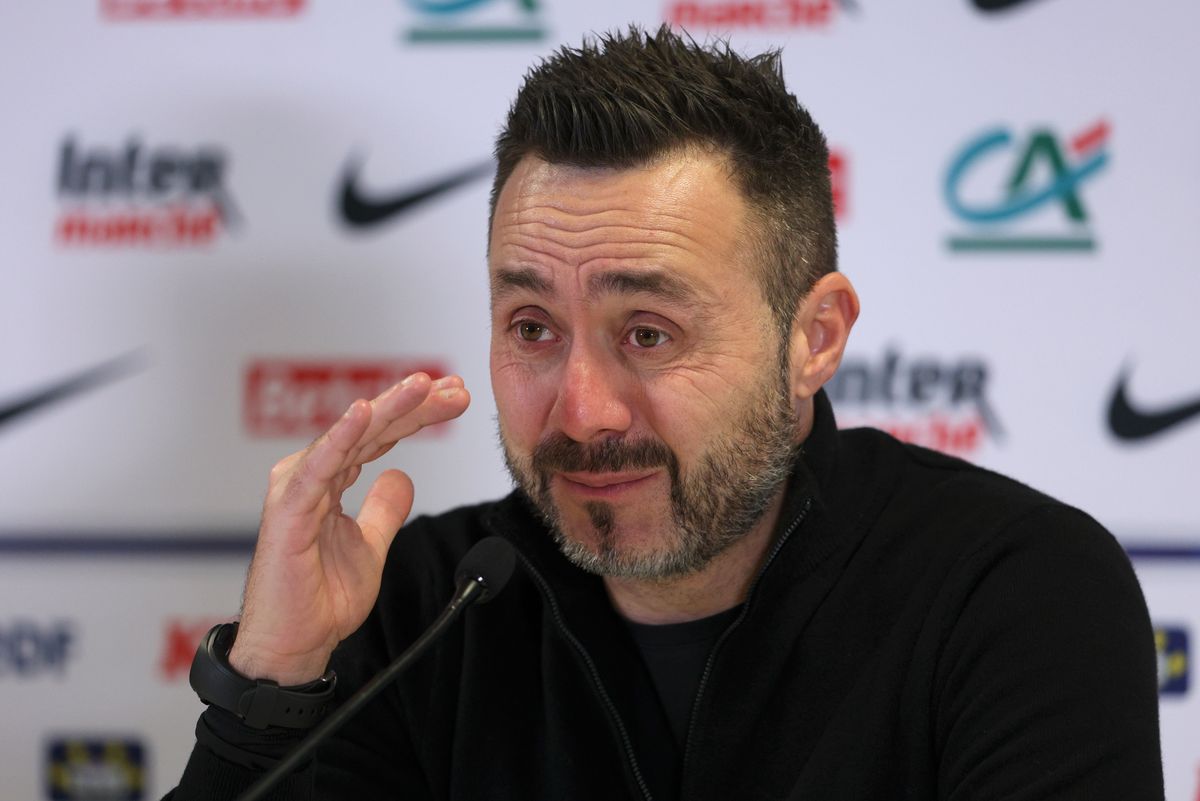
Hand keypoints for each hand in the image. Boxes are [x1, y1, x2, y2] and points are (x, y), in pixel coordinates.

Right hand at [228, 372, 469, 684]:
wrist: (294, 644)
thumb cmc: (319, 597)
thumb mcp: (370, 545)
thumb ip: (384, 509)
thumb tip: (401, 475)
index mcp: (330, 478)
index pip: (380, 435)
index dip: (418, 414)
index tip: (456, 397)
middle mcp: (312, 473)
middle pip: (370, 427)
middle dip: (415, 404)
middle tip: (454, 387)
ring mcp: (298, 487)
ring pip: (351, 436)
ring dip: (388, 407)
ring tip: (422, 385)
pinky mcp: (290, 509)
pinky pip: (320, 466)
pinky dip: (342, 437)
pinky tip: (365, 413)